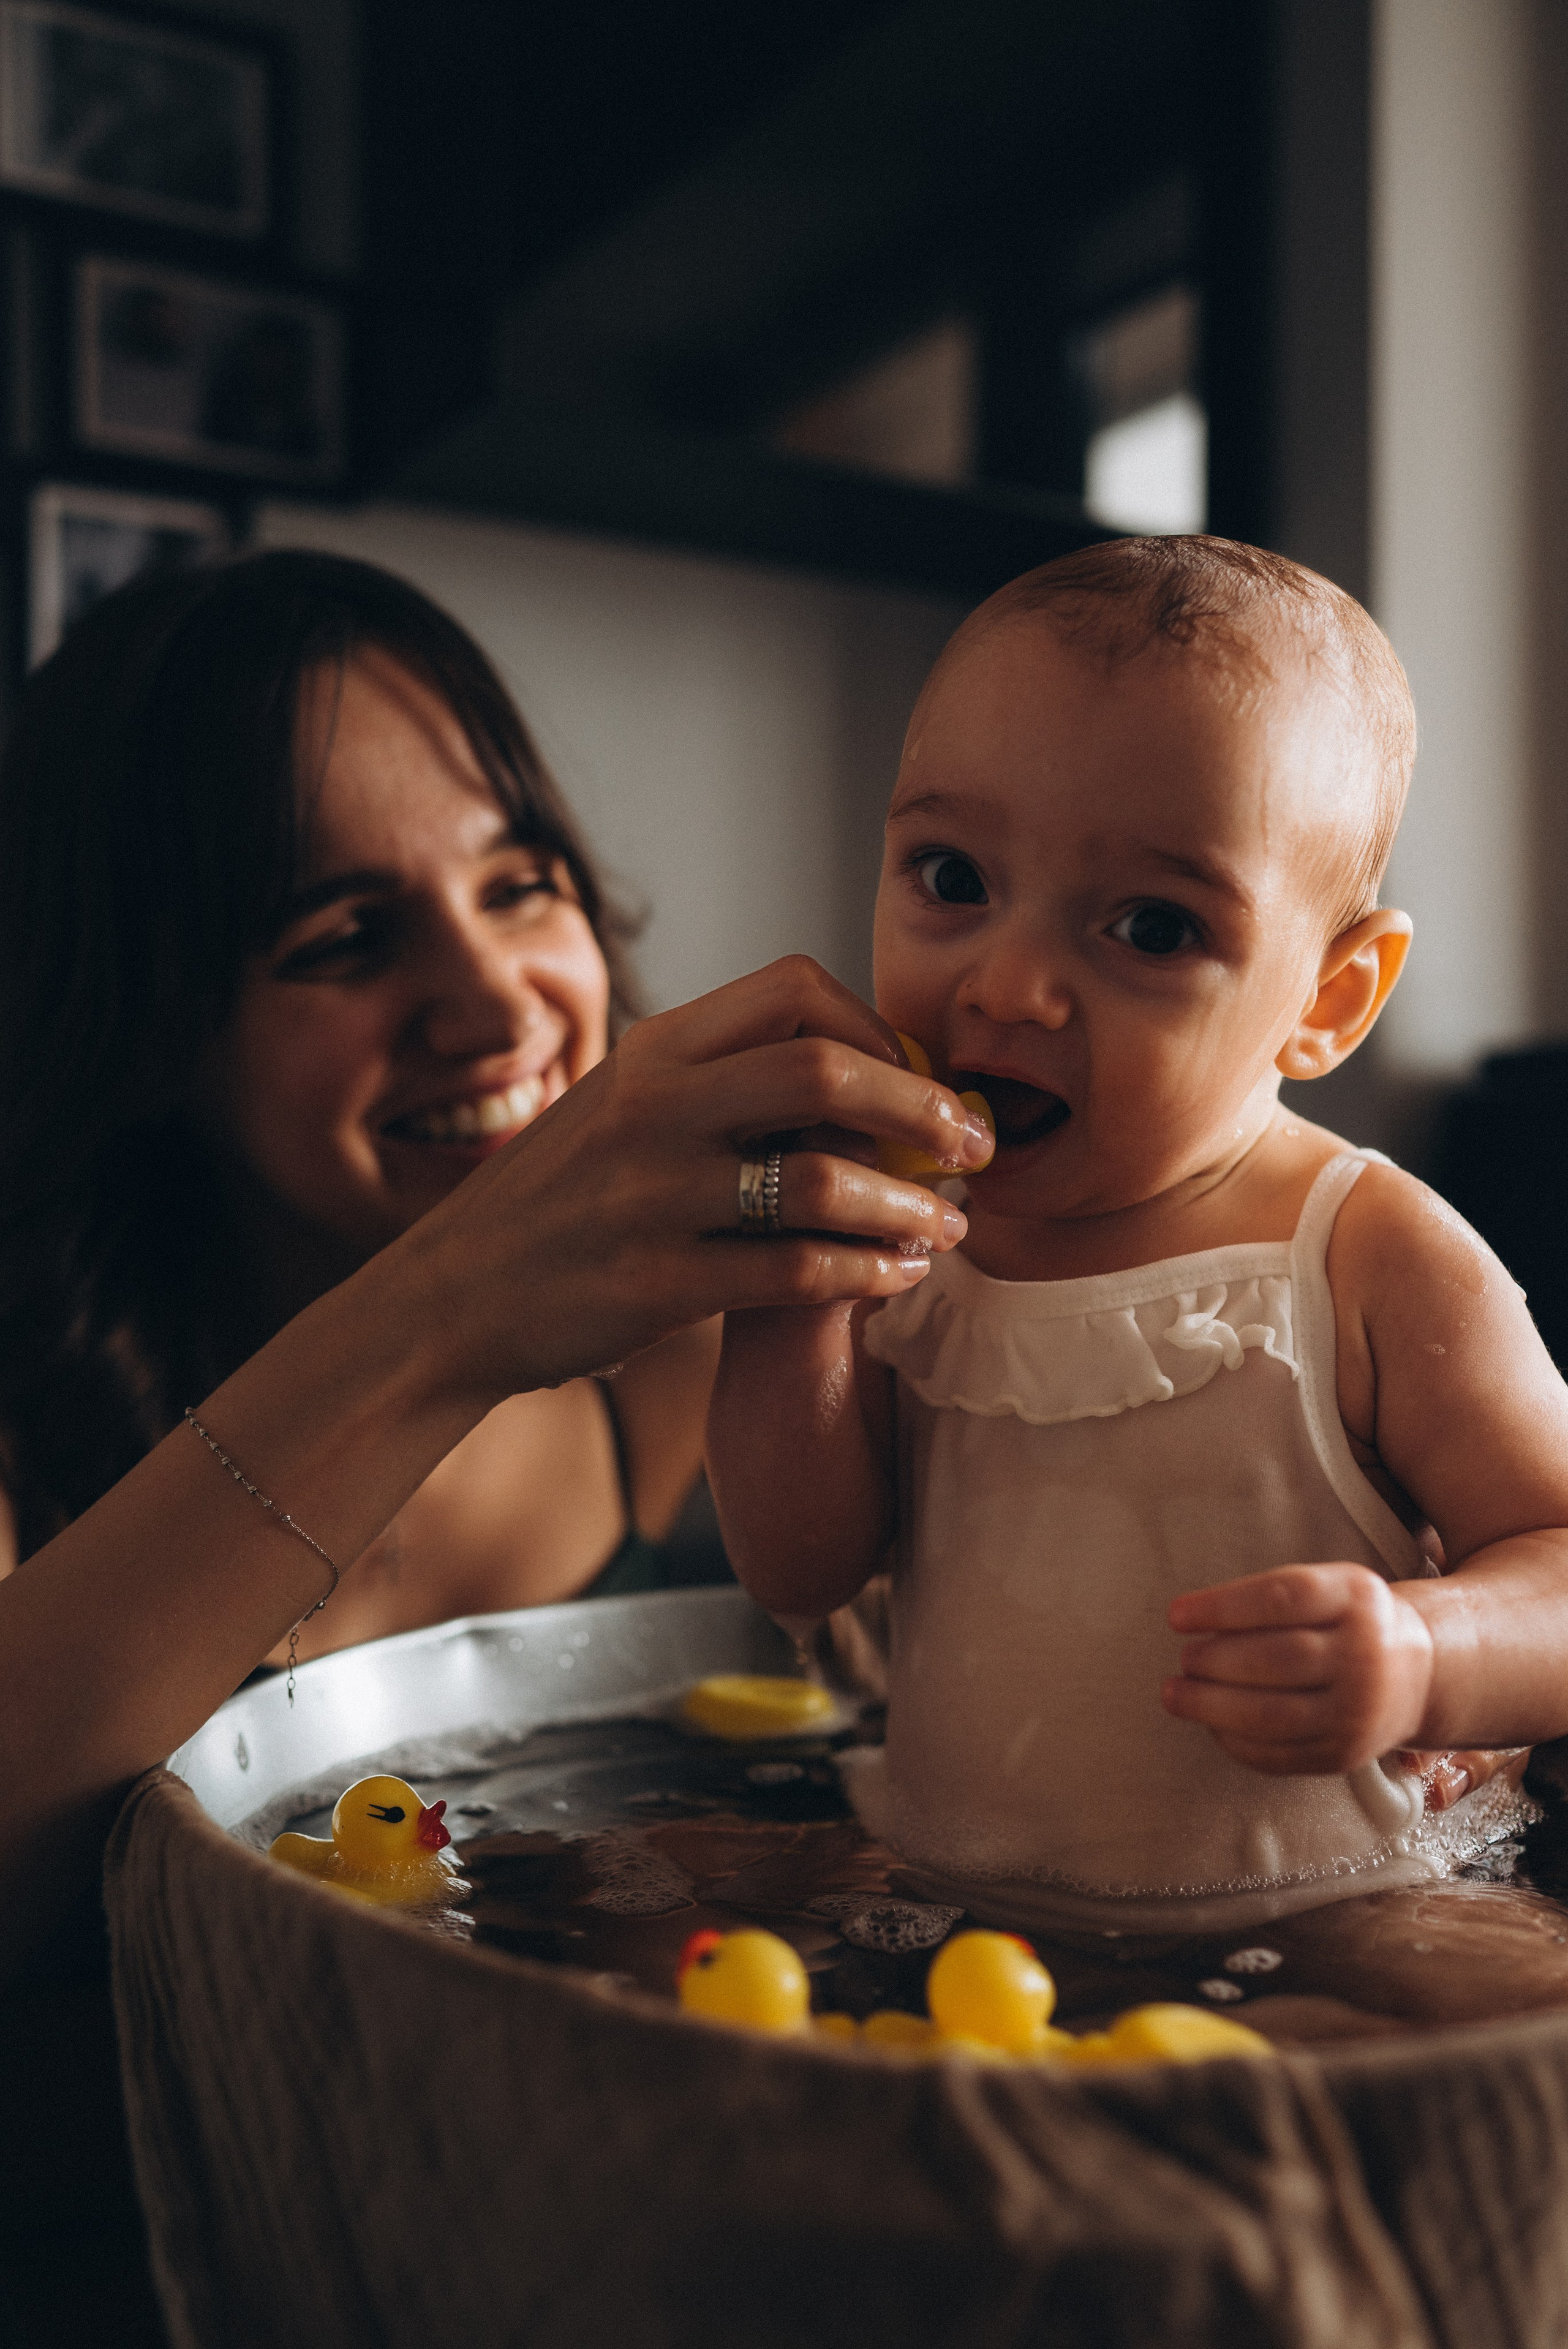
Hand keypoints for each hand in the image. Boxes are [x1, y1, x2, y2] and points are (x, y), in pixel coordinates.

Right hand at [402, 956, 991, 1396]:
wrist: (448, 1300)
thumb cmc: (557, 1205)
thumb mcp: (619, 1109)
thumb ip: (713, 1085)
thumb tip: (852, 1070)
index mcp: (653, 1052)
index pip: (795, 989)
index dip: (880, 1025)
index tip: (918, 1074)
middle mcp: (651, 1108)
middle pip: (825, 1068)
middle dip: (924, 1105)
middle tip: (974, 1146)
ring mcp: (650, 1195)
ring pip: (824, 1178)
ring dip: (910, 1204)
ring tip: (948, 1225)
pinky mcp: (654, 1283)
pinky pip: (795, 1271)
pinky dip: (867, 1271)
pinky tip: (897, 1275)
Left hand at [1162, 1563, 1435, 1773]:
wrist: (1417, 1674)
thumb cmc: (1347, 1622)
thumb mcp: (1328, 1588)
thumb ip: (1269, 1600)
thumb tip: (1192, 1622)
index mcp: (1357, 1598)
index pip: (1283, 1597)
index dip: (1222, 1606)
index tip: (1175, 1615)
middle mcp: (1366, 1655)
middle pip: (1277, 1658)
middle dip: (1215, 1661)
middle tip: (1184, 1659)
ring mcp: (1358, 1712)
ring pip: (1272, 1714)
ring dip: (1211, 1706)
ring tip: (1175, 1694)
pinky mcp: (1344, 1755)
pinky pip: (1279, 1755)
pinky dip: (1233, 1741)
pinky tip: (1210, 1724)